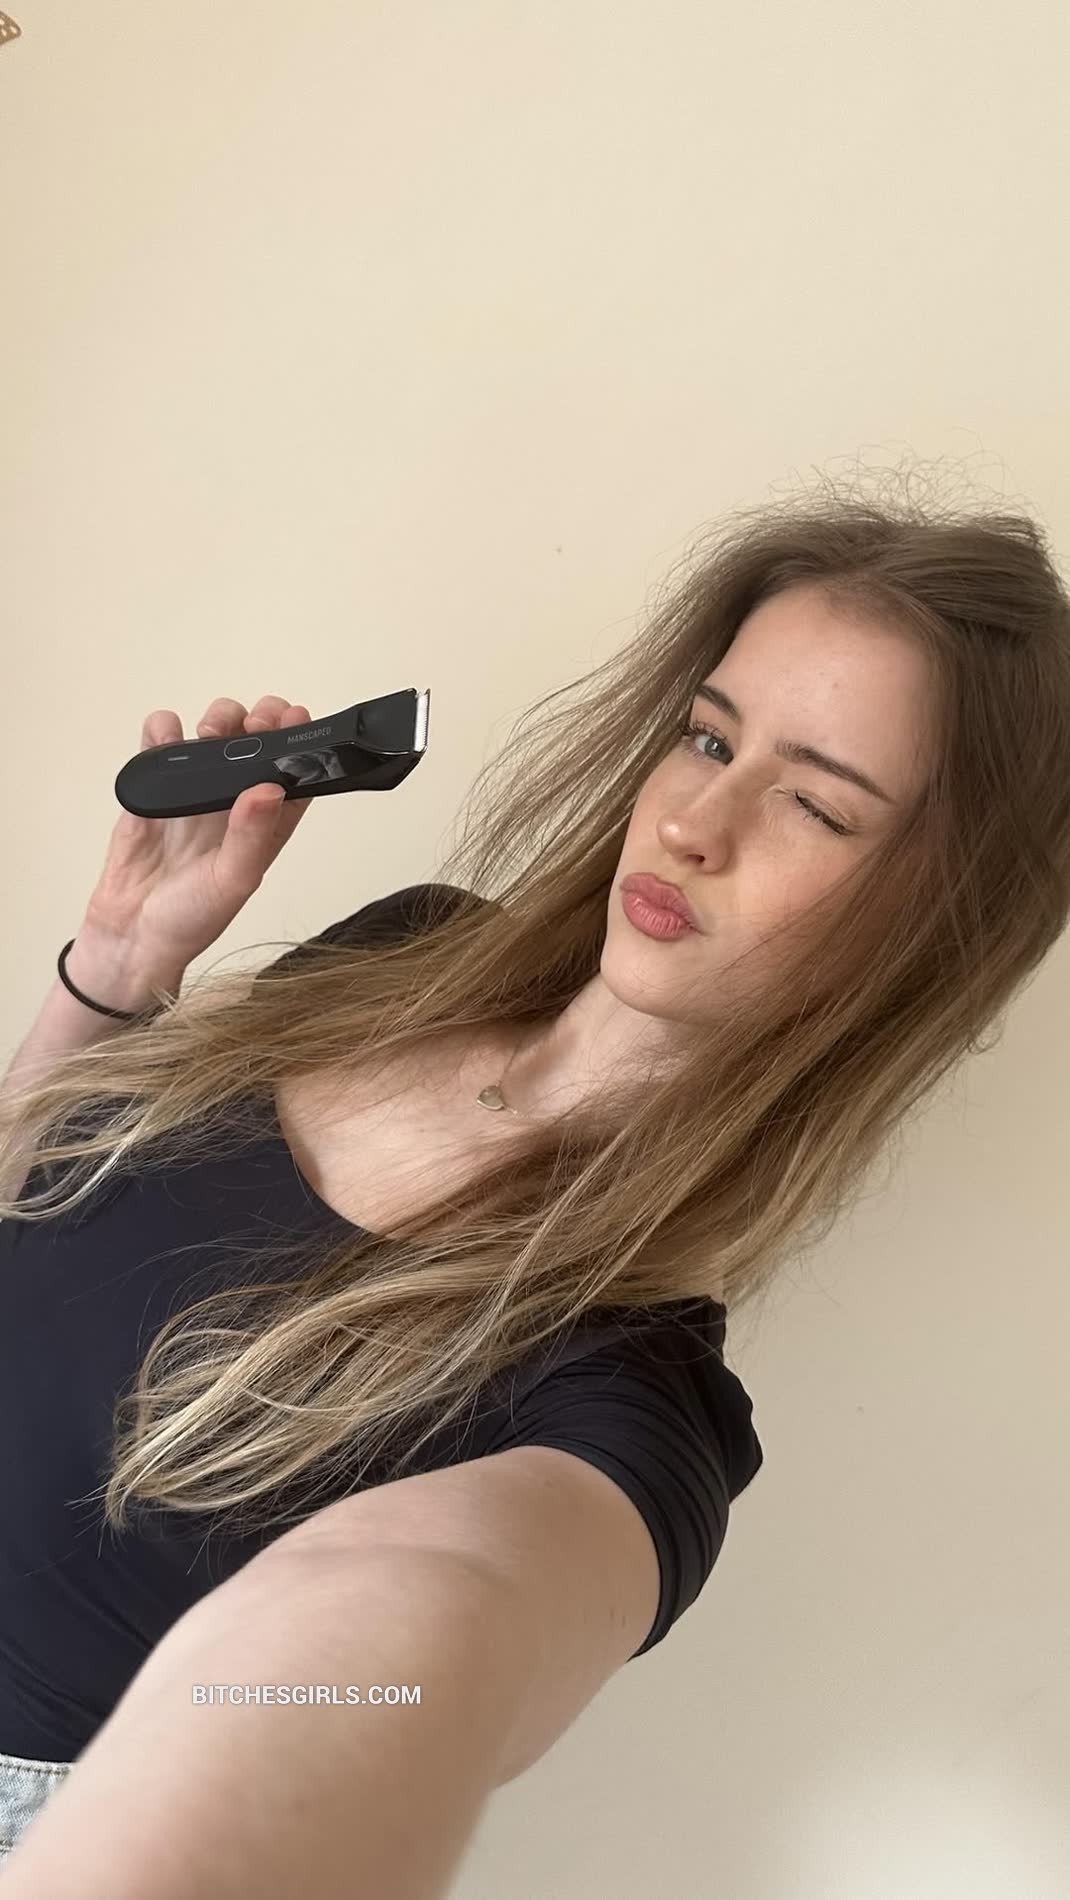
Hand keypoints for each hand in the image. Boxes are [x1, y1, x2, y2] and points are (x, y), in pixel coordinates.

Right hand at [80, 696, 315, 982]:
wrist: (130, 932)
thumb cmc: (192, 917)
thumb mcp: (232, 881)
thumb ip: (252, 836)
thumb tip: (270, 788)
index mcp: (266, 824)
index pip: (295, 772)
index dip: (300, 741)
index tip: (295, 717)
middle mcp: (235, 801)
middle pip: (257, 740)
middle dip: (260, 719)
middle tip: (253, 723)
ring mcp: (195, 789)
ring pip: (214, 731)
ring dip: (217, 718)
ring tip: (209, 733)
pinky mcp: (156, 785)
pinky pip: (161, 741)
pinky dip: (162, 728)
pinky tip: (165, 737)